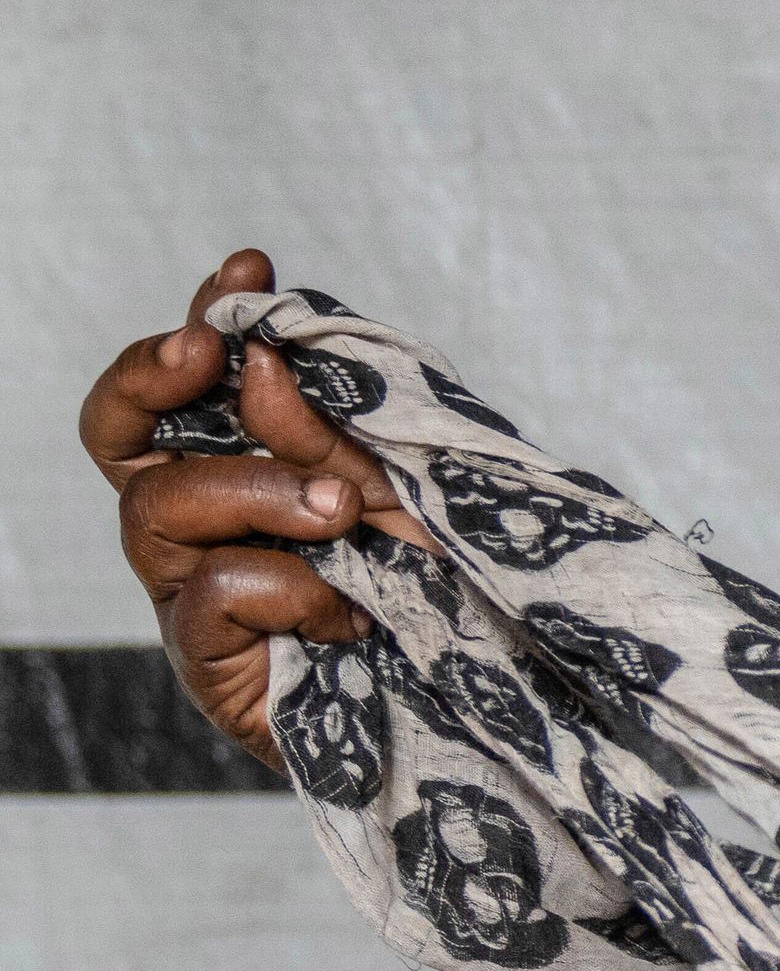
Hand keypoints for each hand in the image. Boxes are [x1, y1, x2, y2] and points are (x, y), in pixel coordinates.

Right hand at [80, 248, 425, 764]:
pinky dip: (292, 588)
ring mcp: (190, 590)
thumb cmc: (431, 585)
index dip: (199, 318)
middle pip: (116, 434)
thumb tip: (257, 364)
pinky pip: (214, 593)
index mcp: (238, 464)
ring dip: (255, 489)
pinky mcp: (206, 664)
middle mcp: (197, 522)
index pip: (184, 381)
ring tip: (342, 514)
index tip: (247, 269)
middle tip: (209, 351)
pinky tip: (349, 613)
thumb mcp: (398, 488)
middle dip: (148, 379)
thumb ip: (330, 431)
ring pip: (159, 506)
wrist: (473, 701)